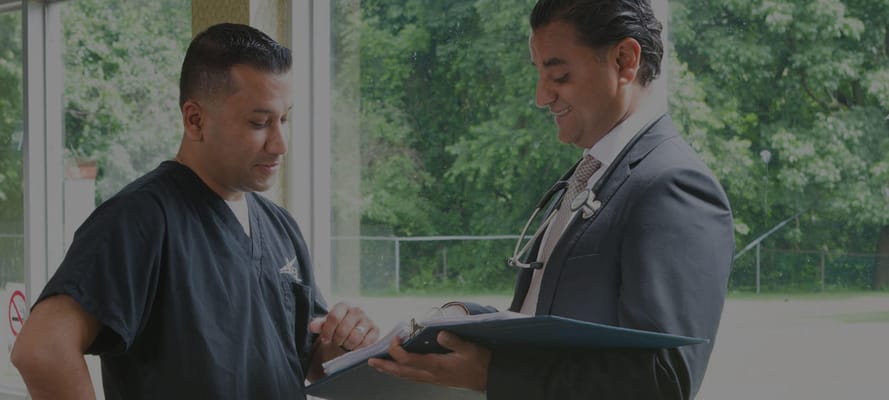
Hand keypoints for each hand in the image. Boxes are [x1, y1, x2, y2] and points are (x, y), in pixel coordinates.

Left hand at [309, 302, 378, 352]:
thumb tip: (312, 326)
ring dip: (347, 345)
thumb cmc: (338, 326)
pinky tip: (354, 347)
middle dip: (337, 340)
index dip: (327, 331)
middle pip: (343, 330)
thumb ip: (319, 325)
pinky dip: (358, 348)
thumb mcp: (327, 325)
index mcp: (344, 305)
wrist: (353, 330)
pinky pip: (366, 343)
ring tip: (346, 344)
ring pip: (355, 337)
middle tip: (337, 342)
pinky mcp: (376, 330)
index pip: (333, 317)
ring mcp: (368, 319)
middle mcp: (358, 309)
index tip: (325, 339)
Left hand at [368, 331, 490, 391]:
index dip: (397, 350)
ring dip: (391, 370)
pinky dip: (403, 372)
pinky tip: (400, 369)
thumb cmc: (481, 363)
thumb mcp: (470, 349)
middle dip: (385, 366)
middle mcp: (432, 374)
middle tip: (370, 360)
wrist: (490, 378)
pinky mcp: (437, 379)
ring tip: (379, 365)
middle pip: (402, 372)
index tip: (395, 337)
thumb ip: (454, 341)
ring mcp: (433, 378)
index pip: (409, 360)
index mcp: (437, 366)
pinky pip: (414, 377)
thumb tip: (438, 332)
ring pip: (407, 376)